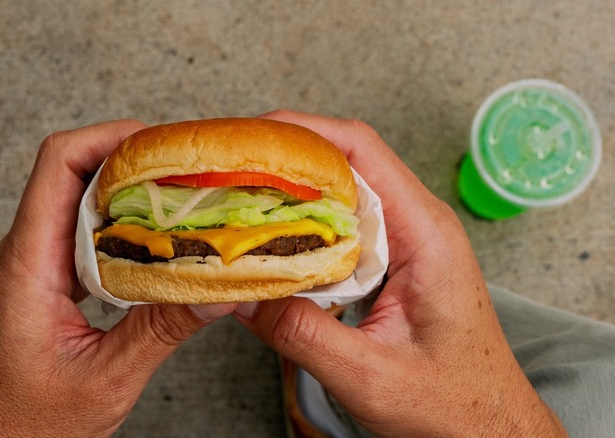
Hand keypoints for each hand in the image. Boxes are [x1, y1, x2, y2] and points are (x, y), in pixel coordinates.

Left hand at [0, 121, 235, 436]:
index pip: (57, 164)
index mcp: (28, 264)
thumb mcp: (103, 380)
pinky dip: (121, 231)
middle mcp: (24, 254)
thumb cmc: (16, 425)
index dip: (108, 138)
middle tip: (188, 173)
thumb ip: (161, 331)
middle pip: (72, 174)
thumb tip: (219, 291)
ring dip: (129, 197)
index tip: (159, 141)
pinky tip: (156, 248)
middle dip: (132, 162)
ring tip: (181, 204)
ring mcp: (31, 268)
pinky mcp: (41, 285)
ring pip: (78, 204)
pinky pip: (80, 237)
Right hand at [234, 110, 565, 435]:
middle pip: (345, 162)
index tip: (252, 135)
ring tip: (237, 197)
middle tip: (228, 169)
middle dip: (284, 157)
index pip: (362, 151)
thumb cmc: (454, 403)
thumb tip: (240, 294)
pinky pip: (340, 225)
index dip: (304, 132)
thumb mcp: (371, 375)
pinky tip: (268, 239)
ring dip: (290, 190)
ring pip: (340, 193)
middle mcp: (416, 224)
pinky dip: (301, 223)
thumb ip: (303, 335)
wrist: (489, 426)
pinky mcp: (391, 260)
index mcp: (424, 233)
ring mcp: (404, 240)